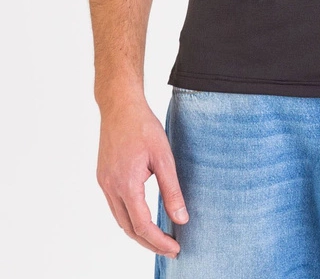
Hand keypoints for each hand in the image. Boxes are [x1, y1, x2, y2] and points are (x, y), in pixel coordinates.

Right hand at [96, 95, 188, 257]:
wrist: (120, 106)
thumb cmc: (143, 126)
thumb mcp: (164, 156)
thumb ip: (172, 190)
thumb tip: (181, 219)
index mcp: (126, 184)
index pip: (142, 225)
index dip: (159, 241)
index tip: (175, 248)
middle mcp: (111, 187)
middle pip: (129, 228)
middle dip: (149, 242)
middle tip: (170, 248)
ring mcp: (104, 183)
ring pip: (120, 219)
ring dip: (138, 232)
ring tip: (159, 237)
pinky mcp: (103, 177)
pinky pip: (115, 206)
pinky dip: (129, 217)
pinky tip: (143, 216)